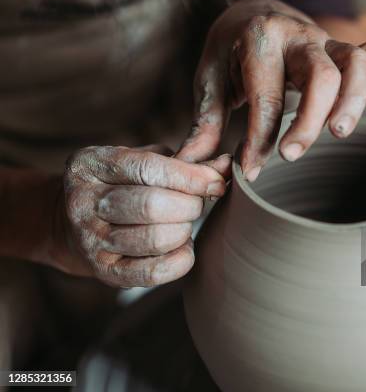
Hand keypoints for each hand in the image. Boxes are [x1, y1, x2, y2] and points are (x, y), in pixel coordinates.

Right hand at [56, 145, 230, 286]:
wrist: (73, 224)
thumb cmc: (123, 184)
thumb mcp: (143, 159)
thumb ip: (185, 158)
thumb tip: (226, 166)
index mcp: (90, 164)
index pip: (148, 168)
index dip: (191, 176)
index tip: (218, 182)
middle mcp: (83, 202)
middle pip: (151, 205)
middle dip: (189, 205)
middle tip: (196, 204)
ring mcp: (90, 240)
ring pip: (155, 238)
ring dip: (184, 230)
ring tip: (183, 222)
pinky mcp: (104, 272)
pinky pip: (153, 272)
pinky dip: (180, 260)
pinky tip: (182, 246)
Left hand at [175, 0, 365, 180]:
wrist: (250, 14)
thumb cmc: (229, 52)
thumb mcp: (209, 80)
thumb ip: (203, 123)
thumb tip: (191, 166)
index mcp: (259, 40)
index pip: (266, 96)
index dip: (259, 138)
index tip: (250, 171)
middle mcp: (298, 36)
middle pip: (319, 77)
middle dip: (309, 120)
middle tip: (291, 156)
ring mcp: (325, 40)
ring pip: (354, 65)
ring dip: (354, 102)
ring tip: (339, 135)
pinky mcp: (343, 48)